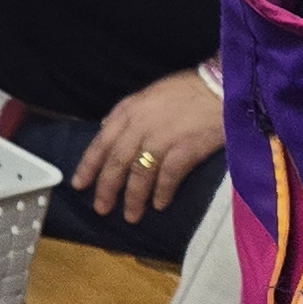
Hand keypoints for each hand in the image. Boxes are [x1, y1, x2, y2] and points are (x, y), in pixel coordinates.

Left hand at [75, 72, 225, 226]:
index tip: (79, 185)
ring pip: (139, 173)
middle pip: (117, 162)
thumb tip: (105, 129)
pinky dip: (162, 192)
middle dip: (107, 188)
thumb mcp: (148, 95)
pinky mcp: (186, 148)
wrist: (223, 87)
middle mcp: (141, 125)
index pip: (101, 142)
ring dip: (134, 198)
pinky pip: (168, 176)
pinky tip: (159, 205)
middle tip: (101, 209)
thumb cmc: (187, 91)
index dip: (88, 166)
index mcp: (129, 110)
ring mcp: (163, 137)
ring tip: (132, 216)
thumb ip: (126, 114)